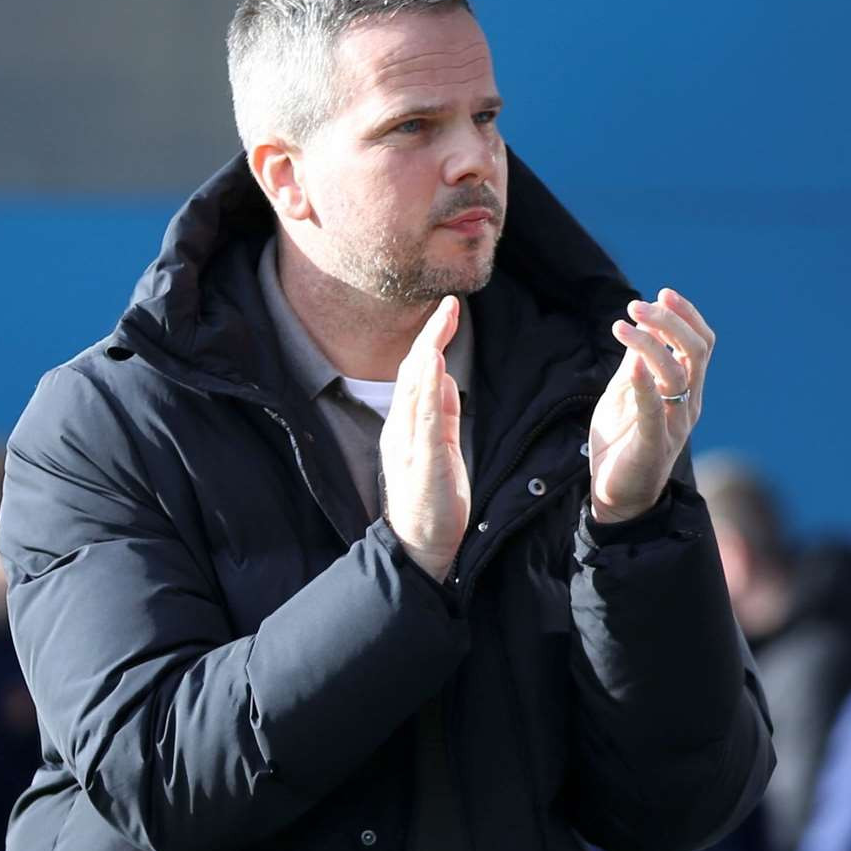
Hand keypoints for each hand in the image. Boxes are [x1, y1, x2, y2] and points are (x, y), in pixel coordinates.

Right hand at [381, 296, 468, 579]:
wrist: (422, 545)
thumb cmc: (433, 500)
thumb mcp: (441, 448)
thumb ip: (442, 415)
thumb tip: (444, 378)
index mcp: (406, 426)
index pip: (417, 374)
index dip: (431, 342)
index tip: (447, 314)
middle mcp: (401, 429)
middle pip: (413, 372)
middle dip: (431, 336)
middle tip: (449, 305)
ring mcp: (409, 444)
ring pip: (415, 387)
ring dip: (429, 350)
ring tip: (442, 320)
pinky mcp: (423, 460)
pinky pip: (425, 418)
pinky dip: (430, 388)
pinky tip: (435, 363)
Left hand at [588, 288, 713, 523]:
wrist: (615, 496)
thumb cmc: (622, 443)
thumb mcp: (627, 393)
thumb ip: (638, 362)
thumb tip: (643, 323)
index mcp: (687, 390)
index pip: (701, 344)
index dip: (687, 315)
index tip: (663, 292)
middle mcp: (689, 405)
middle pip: (696, 352)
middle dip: (670, 321)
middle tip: (638, 306)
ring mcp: (674, 426)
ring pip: (677, 374)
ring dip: (650, 344)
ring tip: (622, 325)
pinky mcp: (654, 445)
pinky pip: (655, 410)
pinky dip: (645, 383)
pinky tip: (633, 362)